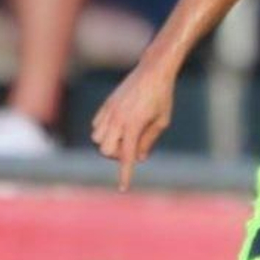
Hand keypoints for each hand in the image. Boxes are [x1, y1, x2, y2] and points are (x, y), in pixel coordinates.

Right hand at [91, 60, 175, 189]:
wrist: (153, 70)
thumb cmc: (163, 96)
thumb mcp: (162, 121)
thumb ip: (148, 141)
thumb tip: (138, 158)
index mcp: (133, 125)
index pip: (126, 156)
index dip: (125, 174)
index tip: (123, 188)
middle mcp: (118, 119)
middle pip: (105, 150)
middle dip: (115, 155)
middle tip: (131, 149)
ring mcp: (109, 111)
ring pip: (97, 139)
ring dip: (108, 144)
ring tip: (124, 138)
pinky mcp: (106, 104)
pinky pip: (96, 126)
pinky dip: (103, 132)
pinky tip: (117, 129)